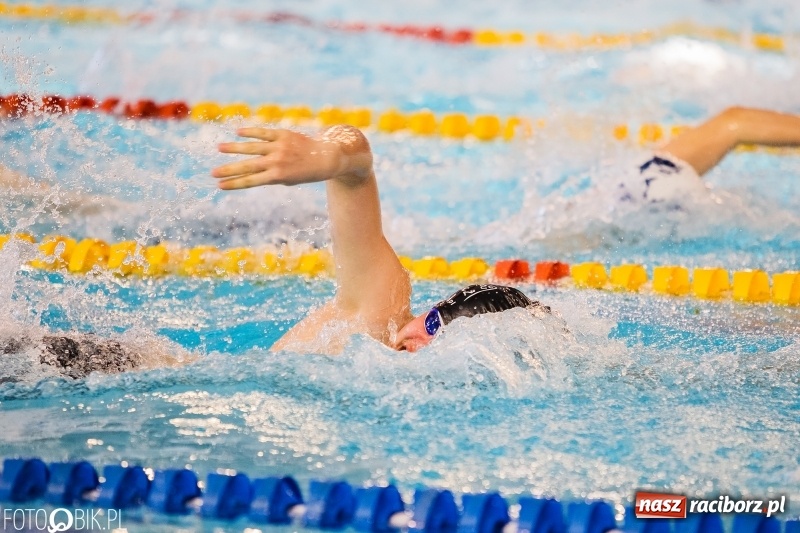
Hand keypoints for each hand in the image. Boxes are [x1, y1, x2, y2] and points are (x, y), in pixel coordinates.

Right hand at [212, 128, 340, 189]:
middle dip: (229, 170)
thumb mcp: (289, 180)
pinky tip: (238, 132)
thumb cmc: (306, 172)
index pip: (250, 181)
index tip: (220, 185)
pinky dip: (251, 132)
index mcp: (278, 176)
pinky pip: (264, 133)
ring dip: (234, 148)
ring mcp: (279, 147)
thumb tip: (251, 172)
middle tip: (213, 173)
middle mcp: (276, 162)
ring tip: (219, 148)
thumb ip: (271, 176)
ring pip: (252, 147)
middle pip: (247, 166)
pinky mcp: (283, 134)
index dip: (234, 183)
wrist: (326, 157)